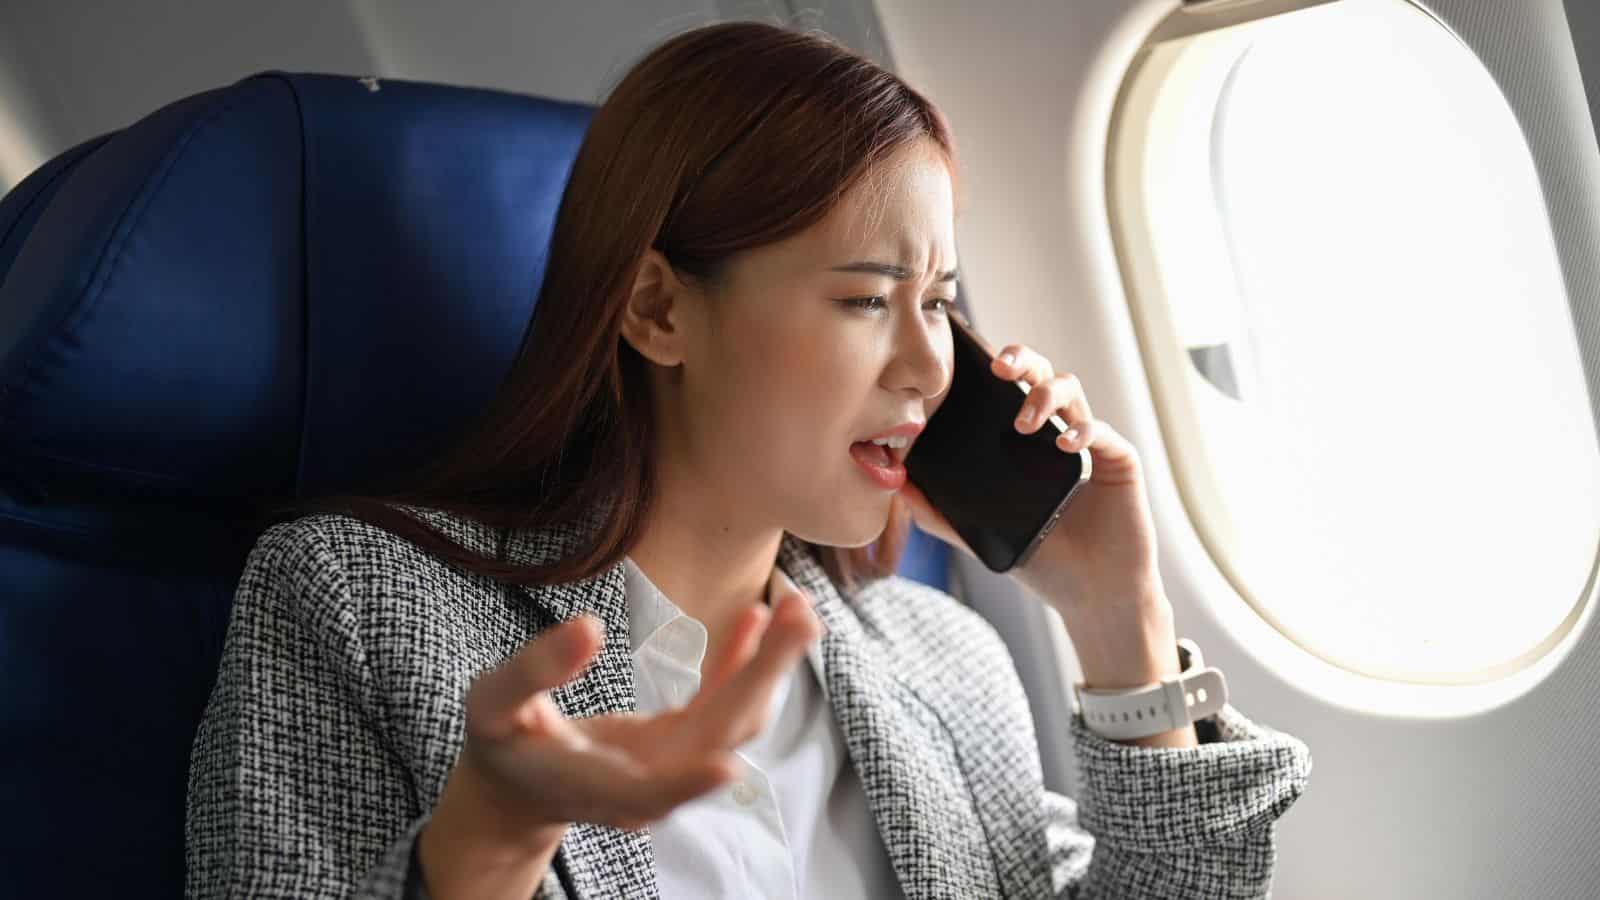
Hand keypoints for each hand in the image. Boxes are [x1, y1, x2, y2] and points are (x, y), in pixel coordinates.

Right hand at [439, 585, 823, 843]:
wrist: (519, 785)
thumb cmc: (502, 741)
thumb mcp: (493, 704)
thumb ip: (535, 670)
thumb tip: (587, 627)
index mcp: (593, 783)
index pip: (647, 790)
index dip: (685, 781)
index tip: (725, 766)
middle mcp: (647, 783)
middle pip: (716, 740)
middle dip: (762, 680)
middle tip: (801, 619)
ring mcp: (671, 764)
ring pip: (733, 723)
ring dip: (769, 668)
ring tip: (797, 608)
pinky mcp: (681, 742)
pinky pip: (721, 704)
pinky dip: (742, 664)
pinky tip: (759, 620)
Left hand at [897, 342, 1160, 614]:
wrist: (1093, 594)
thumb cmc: (1043, 560)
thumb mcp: (982, 535)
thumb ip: (939, 513)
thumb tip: (896, 485)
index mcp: (1024, 441)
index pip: (1007, 389)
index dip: (991, 367)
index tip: (966, 361)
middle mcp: (1056, 432)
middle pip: (1040, 374)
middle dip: (1021, 360)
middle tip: (1000, 367)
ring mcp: (1090, 443)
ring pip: (1070, 390)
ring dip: (1045, 396)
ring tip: (1024, 422)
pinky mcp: (1119, 460)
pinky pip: (1102, 432)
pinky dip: (1083, 431)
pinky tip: (1066, 444)